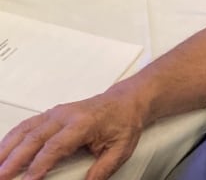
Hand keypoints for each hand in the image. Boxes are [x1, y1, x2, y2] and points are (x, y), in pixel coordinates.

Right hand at [0, 88, 144, 179]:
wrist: (126, 102)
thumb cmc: (123, 121)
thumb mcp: (120, 149)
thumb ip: (103, 169)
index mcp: (83, 123)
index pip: (56, 146)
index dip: (40, 164)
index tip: (29, 179)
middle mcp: (66, 116)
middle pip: (34, 138)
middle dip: (14, 159)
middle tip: (2, 176)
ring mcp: (56, 113)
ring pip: (25, 130)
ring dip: (6, 148)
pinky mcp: (51, 115)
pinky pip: (26, 126)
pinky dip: (11, 139)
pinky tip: (3, 151)